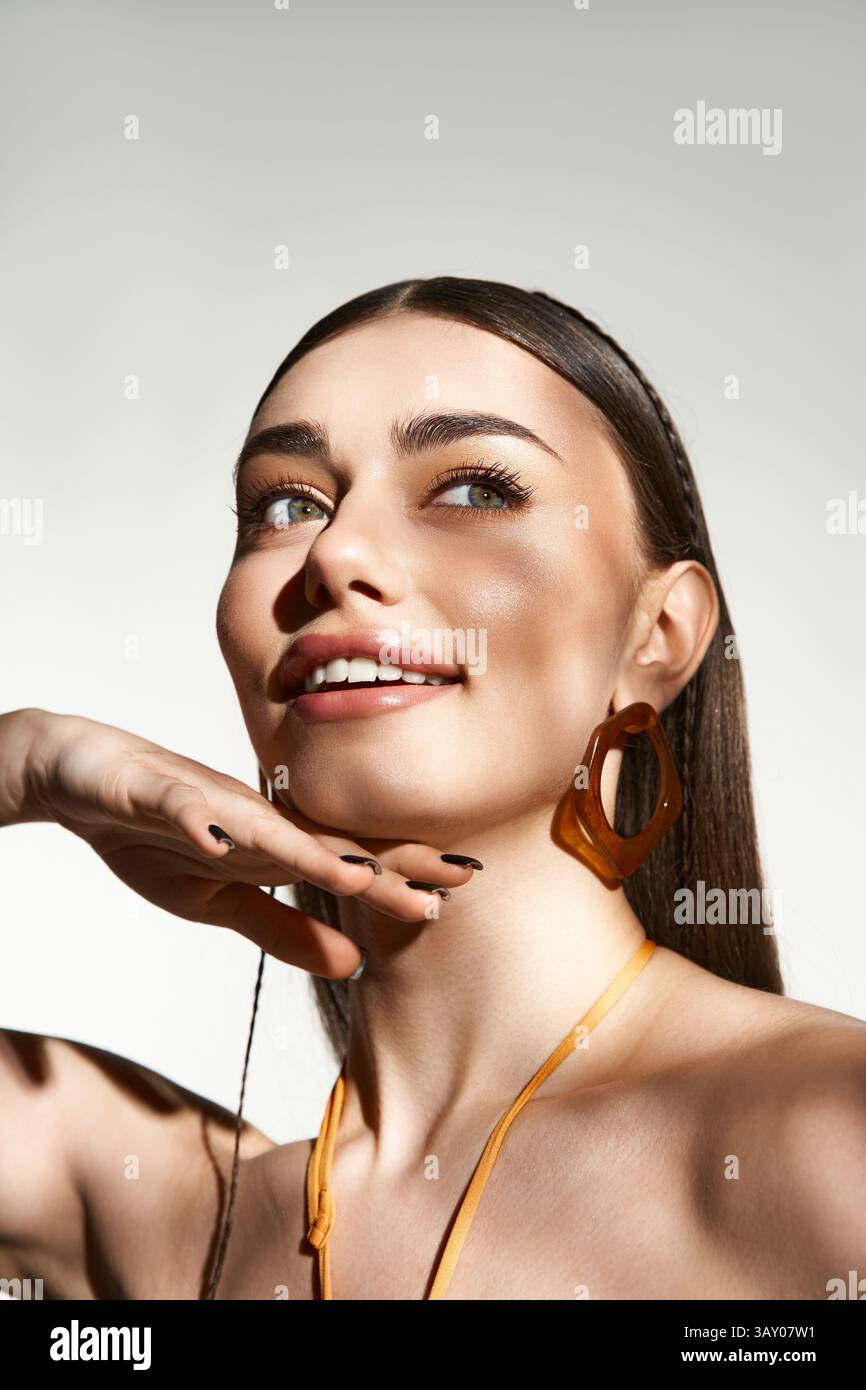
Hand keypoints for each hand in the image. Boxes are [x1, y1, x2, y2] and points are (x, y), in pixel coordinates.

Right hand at [30, 712, 477, 976]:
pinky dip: (199, 821)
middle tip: (455, 873)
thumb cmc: (154, 834)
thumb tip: (355, 964)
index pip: (347, 864)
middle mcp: (255, 819)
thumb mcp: (218, 901)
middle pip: (330, 842)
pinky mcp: (154, 793)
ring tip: (359, 875)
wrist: (79, 778)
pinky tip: (220, 838)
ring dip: (310, 850)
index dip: (401, 877)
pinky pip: (179, 807)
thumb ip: (283, 929)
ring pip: (266, 825)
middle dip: (389, 859)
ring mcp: (207, 803)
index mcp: (272, 847)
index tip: (460, 890)